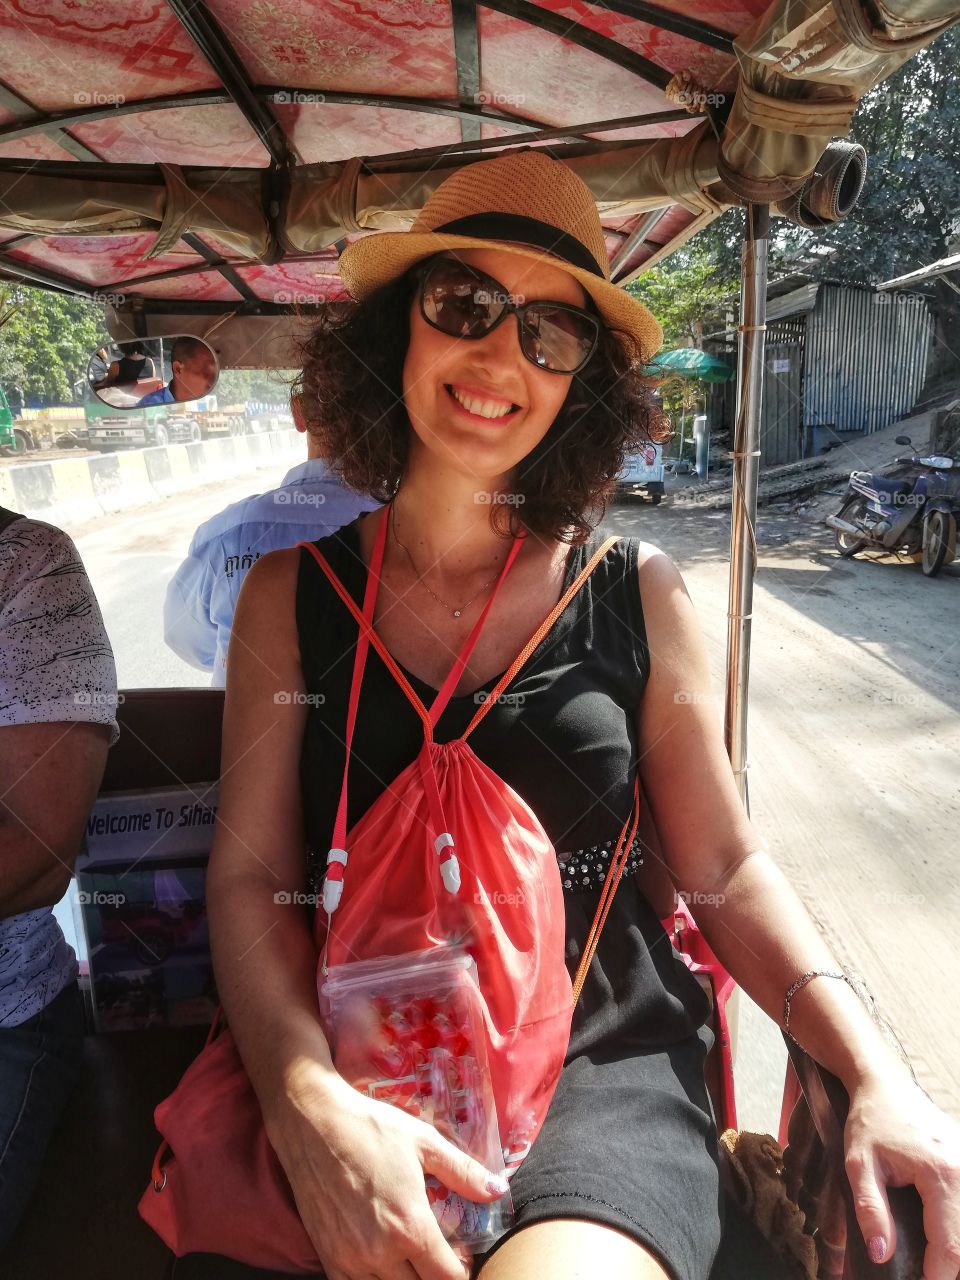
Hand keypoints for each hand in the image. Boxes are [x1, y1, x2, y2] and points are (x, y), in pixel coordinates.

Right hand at [267, 1067, 508, 1279]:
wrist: (312, 1122)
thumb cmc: (371, 1127)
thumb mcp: (424, 1141)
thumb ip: (463, 1172)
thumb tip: (498, 1191)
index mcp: (410, 1225)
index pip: (447, 1279)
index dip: (462, 1273)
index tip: (463, 1258)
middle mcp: (380, 1252)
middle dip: (434, 1278)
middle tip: (439, 1257)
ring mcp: (350, 1260)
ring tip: (412, 1260)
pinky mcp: (328, 1258)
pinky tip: (382, 1263)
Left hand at [844, 1067, 959, 1278]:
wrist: (885, 1084)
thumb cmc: (870, 1121)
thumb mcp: (858, 1163)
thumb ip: (870, 1209)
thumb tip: (881, 1254)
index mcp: (941, 1174)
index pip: (950, 1245)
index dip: (937, 1275)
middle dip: (949, 1266)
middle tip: (925, 1273)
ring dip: (955, 1247)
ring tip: (932, 1259)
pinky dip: (958, 1228)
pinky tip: (942, 1236)